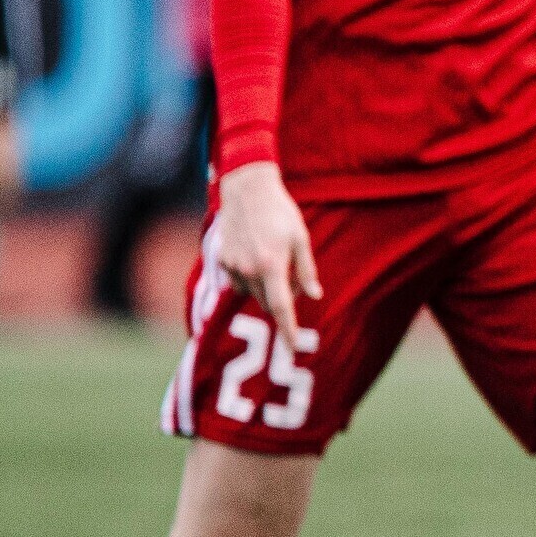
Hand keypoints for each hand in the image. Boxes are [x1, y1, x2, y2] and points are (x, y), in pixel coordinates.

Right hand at [217, 161, 320, 337]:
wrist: (247, 190)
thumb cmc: (280, 213)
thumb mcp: (301, 239)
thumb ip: (306, 270)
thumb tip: (314, 295)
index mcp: (272, 265)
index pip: (281, 307)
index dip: (288, 329)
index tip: (293, 346)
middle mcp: (249, 270)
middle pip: (267, 303)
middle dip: (281, 299)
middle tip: (292, 277)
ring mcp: (232, 266)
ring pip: (252, 293)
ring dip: (265, 288)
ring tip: (273, 260)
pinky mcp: (221, 260)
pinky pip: (238, 281)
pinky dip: (250, 278)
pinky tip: (256, 254)